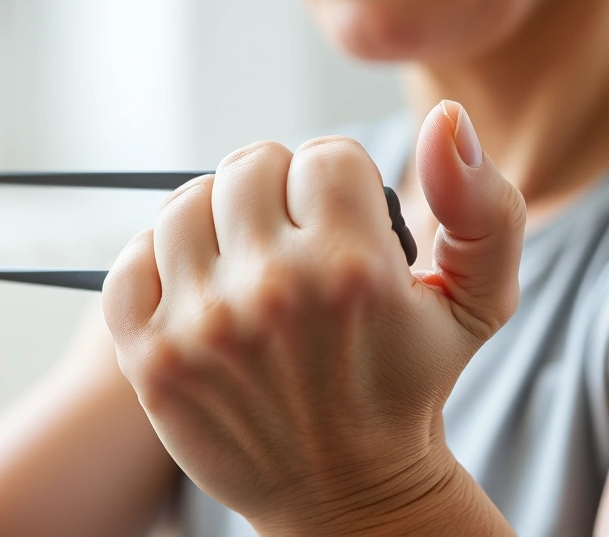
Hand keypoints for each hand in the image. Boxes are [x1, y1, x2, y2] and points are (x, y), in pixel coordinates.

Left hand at [103, 101, 523, 533]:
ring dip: (215, 221)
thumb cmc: (405, 388)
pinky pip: (129, 260)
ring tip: (243, 260)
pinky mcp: (150, 356)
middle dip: (274, 191)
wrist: (343, 490)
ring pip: (185, 203)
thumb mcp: (476, 305)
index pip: (323, 155)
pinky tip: (195, 289)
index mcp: (351, 268)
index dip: (336, 184)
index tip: (338, 222)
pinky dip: (156, 262)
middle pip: (248, 166)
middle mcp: (271, 291)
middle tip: (288, 235)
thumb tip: (444, 121)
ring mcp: (201, 325)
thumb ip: (481, 208)